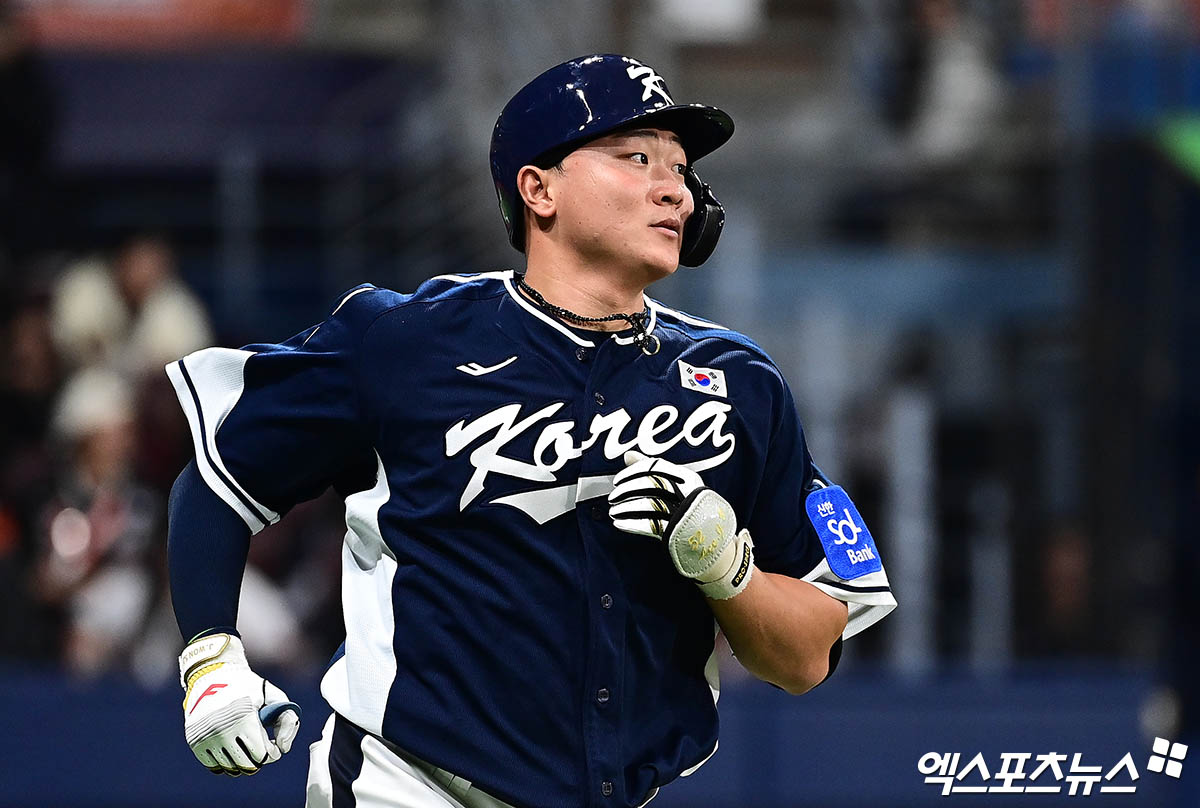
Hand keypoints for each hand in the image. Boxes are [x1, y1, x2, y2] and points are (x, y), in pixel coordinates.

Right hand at [179, 633, 300, 775]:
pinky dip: (226, 763)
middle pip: (247, 766)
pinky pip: (214, 767)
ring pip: (230, 769)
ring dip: (243, 763)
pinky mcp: (194, 742)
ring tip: (248, 749)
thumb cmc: (248, 686)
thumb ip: (287, 720)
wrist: (211, 675)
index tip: (273, 746)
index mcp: (243, 717)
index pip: (262, 755)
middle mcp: (221, 730)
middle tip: (262, 749)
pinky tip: (233, 750)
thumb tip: (283, 749)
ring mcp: (205, 737)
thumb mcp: (273, 695)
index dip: (272, 754)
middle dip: (259, 760)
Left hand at [608, 451, 753, 598]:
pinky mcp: (677, 532)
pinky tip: (620, 524)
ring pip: (648, 505)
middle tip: (613, 497)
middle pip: (651, 485)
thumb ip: (652, 467)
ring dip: (626, 509)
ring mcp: (683, 513)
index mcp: (688, 478)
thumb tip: (627, 454)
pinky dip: (631, 524)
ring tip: (613, 512)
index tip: (617, 480)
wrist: (712, 538)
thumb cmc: (689, 505)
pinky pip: (649, 526)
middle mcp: (687, 493)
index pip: (656, 467)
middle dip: (627, 491)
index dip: (633, 472)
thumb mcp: (677, 482)